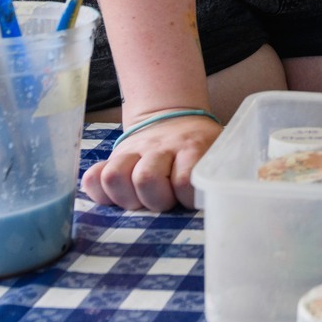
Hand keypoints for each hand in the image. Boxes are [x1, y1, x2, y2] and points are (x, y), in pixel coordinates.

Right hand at [81, 112, 219, 211]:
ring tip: (141, 200)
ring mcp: (134, 150)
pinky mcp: (114, 157)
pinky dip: (100, 193)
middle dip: (154, 201)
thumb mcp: (218, 154)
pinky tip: (117, 196)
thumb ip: (220, 174)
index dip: (186, 199)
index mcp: (193, 147)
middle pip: (146, 179)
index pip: (184, 181)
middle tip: (165, 201)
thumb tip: (227, 205)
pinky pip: (93, 177)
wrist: (173, 116)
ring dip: (126, 197)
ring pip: (114, 176)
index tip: (190, 200)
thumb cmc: (200, 149)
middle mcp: (161, 146)